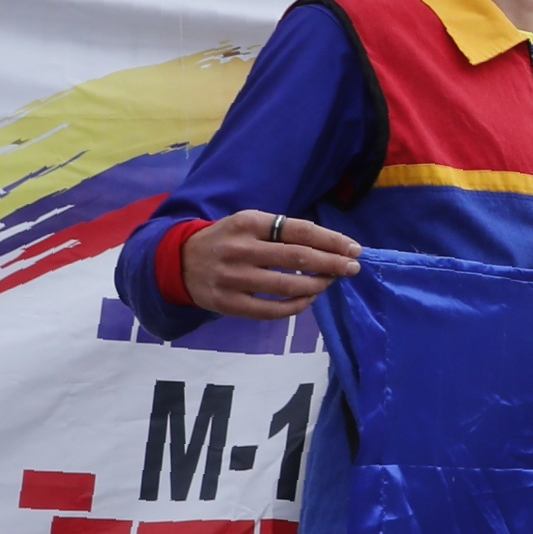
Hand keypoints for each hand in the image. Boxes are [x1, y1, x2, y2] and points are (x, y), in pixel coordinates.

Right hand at [182, 209, 361, 318]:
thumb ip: (283, 231)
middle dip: (332, 263)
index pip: (299, 230)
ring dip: (317, 285)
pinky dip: (297, 306)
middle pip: (297, 258)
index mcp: (248, 223)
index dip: (332, 241)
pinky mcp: (227, 303)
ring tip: (330, 282)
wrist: (178, 261)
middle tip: (352, 268)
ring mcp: (231, 278)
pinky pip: (270, 310)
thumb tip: (332, 247)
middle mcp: (239, 249)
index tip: (354, 249)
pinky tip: (309, 299)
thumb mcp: (249, 224)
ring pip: (287, 286)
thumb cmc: (227, 240)